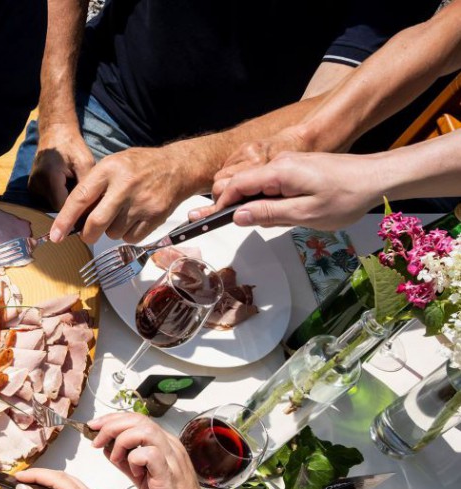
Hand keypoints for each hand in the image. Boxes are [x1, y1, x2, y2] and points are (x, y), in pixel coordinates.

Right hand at [28, 122, 94, 209]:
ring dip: (63, 199)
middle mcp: (36, 184)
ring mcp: (32, 187)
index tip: (87, 206)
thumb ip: (86, 188)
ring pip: (51, 205)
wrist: (55, 133)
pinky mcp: (31, 188)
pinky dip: (57, 195)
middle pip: (56, 207)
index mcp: (49, 178)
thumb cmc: (73, 146)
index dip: (75, 210)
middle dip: (70, 204)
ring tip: (71, 185)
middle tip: (82, 193)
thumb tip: (90, 209)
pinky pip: (47, 199)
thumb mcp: (85, 164)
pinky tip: (63, 184)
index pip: (62, 207)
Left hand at [49, 146, 196, 244]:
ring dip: (111, 231)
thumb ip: (93, 187)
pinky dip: (128, 235)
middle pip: (96, 223)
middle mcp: (125, 186)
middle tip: (87, 234)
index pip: (80, 198)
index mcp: (109, 170)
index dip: (64, 220)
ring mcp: (142, 202)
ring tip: (120, 215)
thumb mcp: (112, 164)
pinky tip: (133, 219)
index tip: (55, 236)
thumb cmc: (138, 167)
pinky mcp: (155, 216)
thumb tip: (72, 217)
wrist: (178, 167)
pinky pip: (131, 238)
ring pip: (113, 233)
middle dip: (87, 234)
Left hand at [87, 414, 213, 488]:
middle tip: (96, 440)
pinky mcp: (169, 476)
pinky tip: (134, 473)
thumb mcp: (142, 478)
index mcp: (165, 445)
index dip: (112, 419)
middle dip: (110, 426)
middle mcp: (171, 447)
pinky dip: (134, 459)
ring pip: (144, 430)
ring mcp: (172, 460)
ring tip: (115, 458)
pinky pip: (149, 454)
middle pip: (138, 420)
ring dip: (121, 440)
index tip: (94, 427)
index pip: (137, 418)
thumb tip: (107, 447)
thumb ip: (127, 461)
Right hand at [189, 152, 379, 230]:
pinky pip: (274, 186)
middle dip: (238, 208)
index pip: (236, 185)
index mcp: (279, 171)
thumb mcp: (305, 214)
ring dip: (261, 207)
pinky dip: (274, 201)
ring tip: (287, 219)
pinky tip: (293, 211)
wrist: (378, 177)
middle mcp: (280, 163)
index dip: (220, 205)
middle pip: (245, 186)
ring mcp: (289, 164)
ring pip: (260, 188)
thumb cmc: (348, 195)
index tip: (210, 221)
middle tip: (240, 225)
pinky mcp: (297, 169)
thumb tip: (238, 216)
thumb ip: (269, 214)